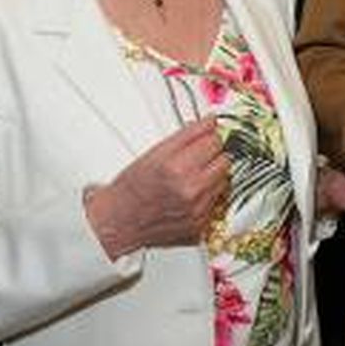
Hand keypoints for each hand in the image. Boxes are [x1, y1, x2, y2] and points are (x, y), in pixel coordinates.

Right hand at [86, 117, 227, 257]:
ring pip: (224, 180)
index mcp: (178, 167)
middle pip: (225, 160)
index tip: (204, 138)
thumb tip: (212, 121)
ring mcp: (197, 209)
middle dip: (214, 155)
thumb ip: (189, 134)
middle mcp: (190, 190)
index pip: (215, 141)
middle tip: (196, 158)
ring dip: (213, 175)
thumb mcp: (156, 152)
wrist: (119, 220)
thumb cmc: (133, 186)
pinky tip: (190, 194)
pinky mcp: (200, 224)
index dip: (209, 137)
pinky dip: (208, 194)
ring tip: (191, 177)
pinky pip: (217, 200)